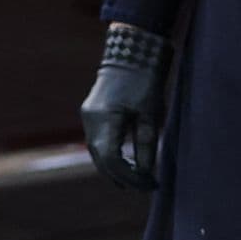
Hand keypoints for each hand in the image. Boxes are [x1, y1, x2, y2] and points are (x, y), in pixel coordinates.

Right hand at [82, 25, 169, 192]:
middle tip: (146, 186)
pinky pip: (98, 143)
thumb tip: (145, 173)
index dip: (131, 178)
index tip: (151, 184)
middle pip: (102, 161)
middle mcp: (90, 121)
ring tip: (138, 179)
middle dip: (123, 177)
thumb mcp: (152, 115)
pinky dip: (111, 155)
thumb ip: (147, 145)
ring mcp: (87, 118)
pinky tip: (126, 163)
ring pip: (97, 154)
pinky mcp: (90, 115)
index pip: (112, 161)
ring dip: (116, 169)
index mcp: (105, 120)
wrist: (130, 53)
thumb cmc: (145, 82)